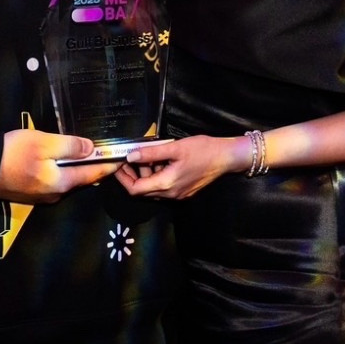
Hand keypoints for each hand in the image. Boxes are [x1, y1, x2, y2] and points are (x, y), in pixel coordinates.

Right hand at [0, 129, 118, 203]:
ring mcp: (41, 196)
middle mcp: (55, 194)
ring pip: (67, 181)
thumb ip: (70, 146)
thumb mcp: (45, 144)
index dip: (109, 165)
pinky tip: (62, 161)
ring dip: (78, 169)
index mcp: (62, 183)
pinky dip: (63, 171)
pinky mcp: (30, 193)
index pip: (93, 174)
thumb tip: (91, 149)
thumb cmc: (13, 153)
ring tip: (88, 154)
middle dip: (95, 167)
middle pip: (81, 179)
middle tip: (107, 153)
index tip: (123, 157)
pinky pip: (54, 181)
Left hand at [115, 135, 241, 200]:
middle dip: (132, 176)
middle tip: (128, 158)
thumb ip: (151, 153)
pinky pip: (164, 187)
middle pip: (143, 191)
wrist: (227, 157)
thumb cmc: (203, 150)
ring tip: (146, 156)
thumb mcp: (175, 148)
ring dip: (146, 174)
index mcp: (167, 185)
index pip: (135, 190)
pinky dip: (157, 176)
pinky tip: (160, 161)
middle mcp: (171, 195)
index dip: (123, 179)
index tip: (118, 165)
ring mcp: (178, 195)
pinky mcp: (184, 191)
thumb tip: (130, 156)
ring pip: (153, 189)